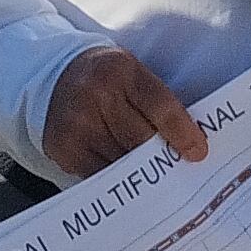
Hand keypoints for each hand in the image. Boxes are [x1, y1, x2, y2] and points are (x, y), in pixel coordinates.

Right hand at [42, 46, 205, 178]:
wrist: (53, 75)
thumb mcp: (132, 73)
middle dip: (163, 158)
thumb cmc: (105, 77)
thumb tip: (188, 142)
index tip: (198, 152)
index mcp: (120, 71)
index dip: (182, 133)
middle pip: (142, 140)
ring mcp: (77, 126)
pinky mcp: (65, 149)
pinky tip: (129, 179)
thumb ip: (156, 101)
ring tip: (157, 178)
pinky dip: (118, 180)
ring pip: (122, 163)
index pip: (160, 106)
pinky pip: (101, 175)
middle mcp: (96, 96)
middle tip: (182, 172)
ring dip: (143, 173)